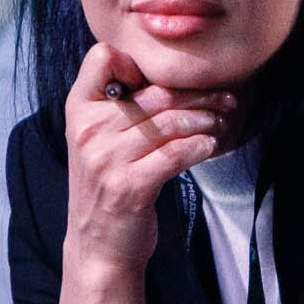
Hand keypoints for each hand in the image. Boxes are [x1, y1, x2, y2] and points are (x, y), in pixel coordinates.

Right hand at [60, 44, 236, 282]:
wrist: (98, 245)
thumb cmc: (108, 185)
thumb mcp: (97, 139)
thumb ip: (117, 106)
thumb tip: (170, 76)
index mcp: (78, 110)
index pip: (102, 57)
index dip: (137, 62)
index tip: (165, 83)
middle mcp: (88, 130)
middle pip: (156, 92)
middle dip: (199, 94)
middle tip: (225, 99)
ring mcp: (107, 159)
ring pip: (171, 122)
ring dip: (206, 119)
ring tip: (221, 122)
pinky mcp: (129, 186)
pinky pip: (176, 154)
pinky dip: (200, 146)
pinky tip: (210, 145)